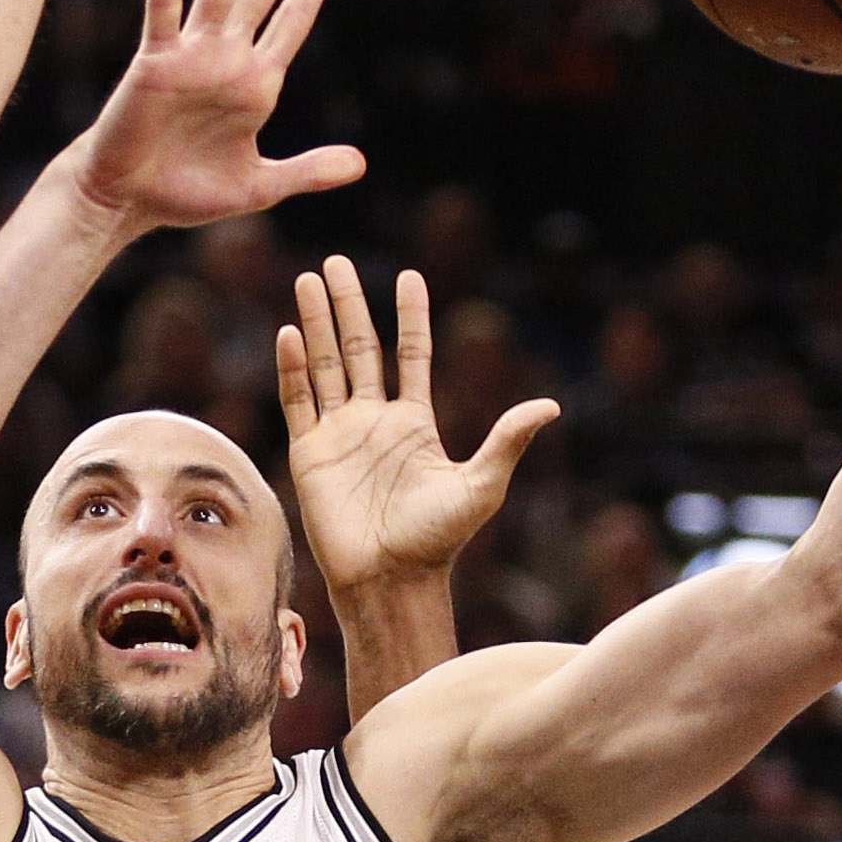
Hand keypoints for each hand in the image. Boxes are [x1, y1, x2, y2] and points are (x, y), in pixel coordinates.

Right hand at [69, 0, 360, 234]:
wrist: (129, 202)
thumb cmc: (188, 193)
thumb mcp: (260, 186)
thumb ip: (309, 171)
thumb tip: (360, 164)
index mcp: (258, 82)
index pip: (293, 19)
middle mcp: (228, 58)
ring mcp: (192, 54)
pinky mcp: (155, 60)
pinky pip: (164, 8)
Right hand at [279, 257, 556, 594]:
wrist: (389, 579)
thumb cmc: (437, 540)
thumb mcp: (482, 485)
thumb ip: (507, 441)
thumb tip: (551, 406)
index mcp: (415, 422)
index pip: (410, 355)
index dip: (410, 317)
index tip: (409, 277)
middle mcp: (374, 421)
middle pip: (359, 348)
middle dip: (349, 305)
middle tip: (336, 263)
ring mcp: (339, 434)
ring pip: (324, 365)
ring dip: (317, 323)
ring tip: (309, 279)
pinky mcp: (309, 453)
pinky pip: (298, 400)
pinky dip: (292, 367)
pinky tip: (290, 332)